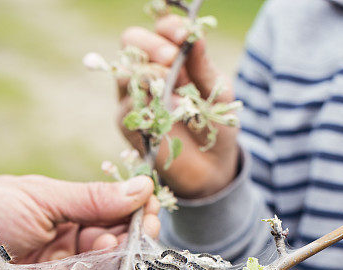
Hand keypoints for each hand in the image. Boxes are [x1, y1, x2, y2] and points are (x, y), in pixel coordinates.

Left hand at [0, 174, 158, 269]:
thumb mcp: (41, 197)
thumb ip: (91, 200)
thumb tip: (143, 189)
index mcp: (67, 219)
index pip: (115, 217)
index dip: (135, 212)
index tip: (146, 206)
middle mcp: (71, 253)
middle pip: (120, 249)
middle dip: (134, 238)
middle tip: (136, 231)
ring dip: (122, 264)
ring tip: (111, 249)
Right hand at [118, 15, 238, 198]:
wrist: (211, 168)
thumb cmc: (215, 125)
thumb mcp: (218, 93)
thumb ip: (204, 67)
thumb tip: (195, 36)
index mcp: (171, 56)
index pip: (161, 29)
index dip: (169, 28)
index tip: (184, 37)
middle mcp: (147, 71)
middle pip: (131, 41)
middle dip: (151, 46)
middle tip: (172, 60)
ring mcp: (134, 97)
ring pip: (124, 71)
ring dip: (147, 73)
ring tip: (172, 86)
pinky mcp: (128, 125)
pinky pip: (126, 107)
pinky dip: (146, 105)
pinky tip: (167, 111)